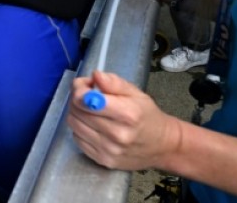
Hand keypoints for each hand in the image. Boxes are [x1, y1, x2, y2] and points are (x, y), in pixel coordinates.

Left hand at [67, 71, 183, 170]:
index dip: (79, 89)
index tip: (85, 85)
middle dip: (77, 99)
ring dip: (77, 114)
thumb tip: (95, 75)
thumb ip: (114, 82)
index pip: (85, 100)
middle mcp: (117, 134)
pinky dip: (80, 129)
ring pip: (74, 124)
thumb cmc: (148, 116)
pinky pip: (77, 139)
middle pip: (76, 111)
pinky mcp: (102, 160)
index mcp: (127, 114)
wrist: (162, 146)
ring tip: (90, 111)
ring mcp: (109, 150)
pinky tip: (92, 126)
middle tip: (87, 96)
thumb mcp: (136, 93)